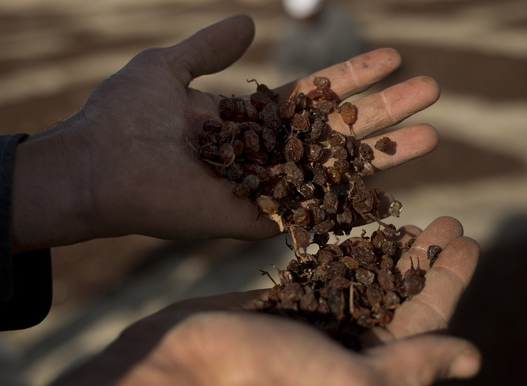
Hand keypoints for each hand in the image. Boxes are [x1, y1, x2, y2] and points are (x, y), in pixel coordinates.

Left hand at [11, 15, 439, 251]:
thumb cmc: (122, 115)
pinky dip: (349, 201)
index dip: (352, 76)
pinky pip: (311, 212)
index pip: (312, 96)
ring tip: (430, 132)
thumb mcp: (168, 67)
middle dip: (383, 110)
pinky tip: (390, 187)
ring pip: (335, 170)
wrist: (94, 166)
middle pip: (336, 130)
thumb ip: (211, 49)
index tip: (391, 57)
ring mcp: (264, 189)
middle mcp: (264, 154)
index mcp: (247, 119)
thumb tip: (251, 22)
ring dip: (382, 153)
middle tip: (432, 91)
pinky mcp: (256, 221)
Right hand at [28, 217, 479, 385]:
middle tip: (448, 222)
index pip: (426, 323)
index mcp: (368, 377)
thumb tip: (472, 359)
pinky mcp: (278, 307)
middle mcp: (344, 354)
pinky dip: (344, 251)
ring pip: (363, 283)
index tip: (470, 240)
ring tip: (411, 220)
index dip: (449, 281)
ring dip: (390, 252)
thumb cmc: (262, 385)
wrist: (175, 372)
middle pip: (399, 299)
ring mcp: (309, 328)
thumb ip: (410, 369)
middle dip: (425, 262)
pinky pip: (323, 275)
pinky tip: (357, 228)